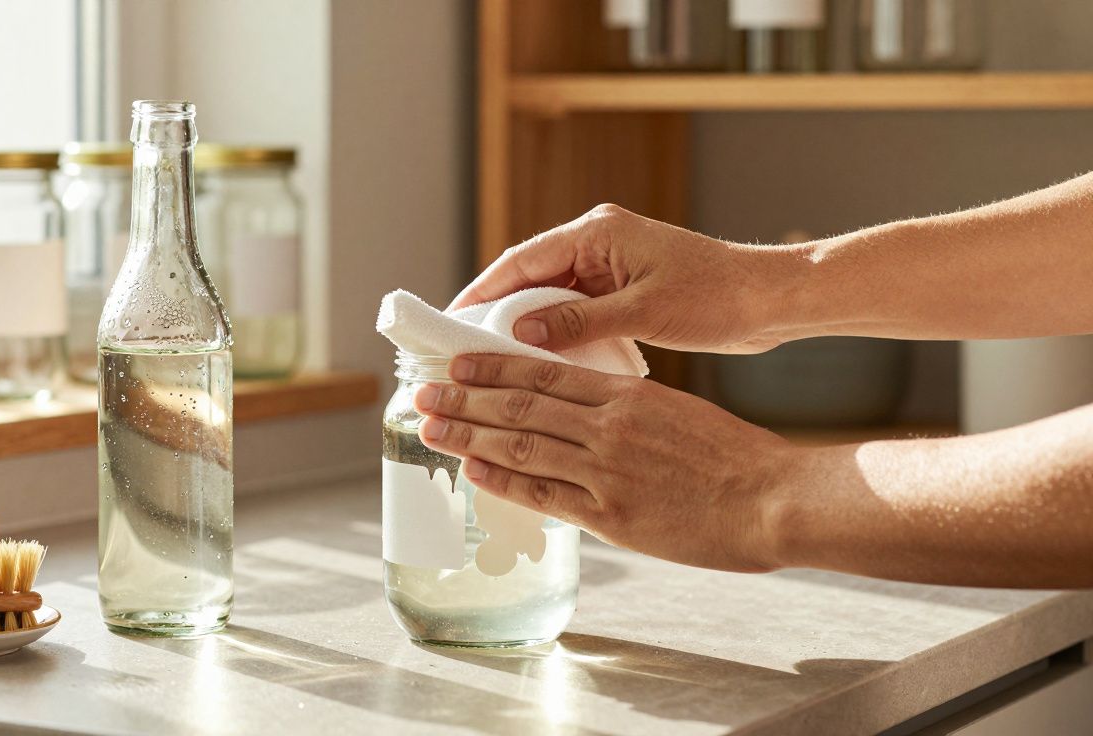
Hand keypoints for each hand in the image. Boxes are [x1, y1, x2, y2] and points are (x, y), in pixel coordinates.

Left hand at [413, 353, 797, 573]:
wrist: (774, 498)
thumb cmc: (736, 458)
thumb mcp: (679, 415)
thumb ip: (629, 414)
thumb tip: (587, 419)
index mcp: (627, 395)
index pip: (544, 373)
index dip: (493, 366)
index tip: (457, 362)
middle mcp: (608, 426)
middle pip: (520, 405)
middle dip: (465, 398)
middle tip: (423, 391)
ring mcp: (606, 470)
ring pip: (521, 445)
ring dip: (469, 434)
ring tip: (430, 425)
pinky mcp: (611, 514)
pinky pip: (544, 493)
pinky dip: (503, 480)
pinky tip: (473, 469)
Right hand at [450, 204, 801, 353]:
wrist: (771, 300)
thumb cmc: (717, 296)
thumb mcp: (643, 311)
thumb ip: (578, 321)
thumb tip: (521, 331)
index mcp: (598, 232)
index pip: (520, 260)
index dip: (481, 291)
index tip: (450, 321)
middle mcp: (598, 242)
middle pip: (529, 277)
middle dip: (496, 311)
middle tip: (463, 349)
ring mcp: (611, 265)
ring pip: (550, 296)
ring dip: (525, 325)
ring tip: (492, 362)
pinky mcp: (624, 288)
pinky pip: (575, 309)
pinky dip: (555, 332)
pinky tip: (540, 362)